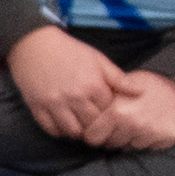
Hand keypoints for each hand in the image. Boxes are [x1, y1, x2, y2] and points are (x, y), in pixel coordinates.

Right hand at [4, 25, 126, 141]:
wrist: (34, 43)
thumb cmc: (69, 51)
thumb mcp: (98, 60)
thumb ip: (119, 78)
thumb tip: (140, 92)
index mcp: (93, 85)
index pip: (109, 113)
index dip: (110, 114)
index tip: (108, 113)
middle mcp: (75, 97)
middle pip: (92, 125)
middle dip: (96, 127)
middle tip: (96, 125)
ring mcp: (54, 103)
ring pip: (72, 132)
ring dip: (78, 132)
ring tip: (80, 126)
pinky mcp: (37, 107)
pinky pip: (51, 129)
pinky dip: (59, 131)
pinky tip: (63, 124)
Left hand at [91, 68, 174, 153]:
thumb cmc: (146, 86)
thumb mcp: (121, 86)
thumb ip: (103, 101)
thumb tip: (81, 114)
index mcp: (117, 110)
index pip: (92, 138)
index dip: (93, 134)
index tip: (97, 130)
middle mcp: (133, 123)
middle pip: (110, 145)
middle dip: (111, 137)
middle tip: (119, 126)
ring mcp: (151, 132)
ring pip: (128, 148)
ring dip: (129, 140)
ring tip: (136, 124)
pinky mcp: (166, 137)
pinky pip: (147, 149)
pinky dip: (146, 141)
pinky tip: (150, 128)